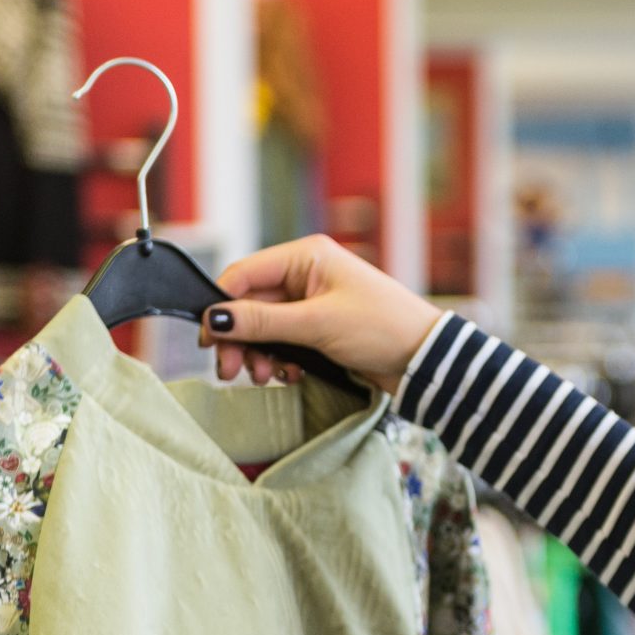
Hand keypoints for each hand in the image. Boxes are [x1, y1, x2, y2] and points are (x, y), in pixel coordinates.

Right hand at [202, 234, 444, 393]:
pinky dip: (281, 360)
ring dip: (260, 353)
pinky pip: (285, 342)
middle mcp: (306, 275)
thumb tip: (216, 319)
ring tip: (267, 376)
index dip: (221, 307)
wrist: (425, 359)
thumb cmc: (383, 328)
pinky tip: (291, 374)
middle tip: (231, 371)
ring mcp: (314, 303)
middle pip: (251, 305)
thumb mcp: (317, 324)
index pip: (244, 275)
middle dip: (240, 339)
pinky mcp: (321, 330)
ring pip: (265, 328)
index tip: (209, 340)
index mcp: (305, 258)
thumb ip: (263, 322)